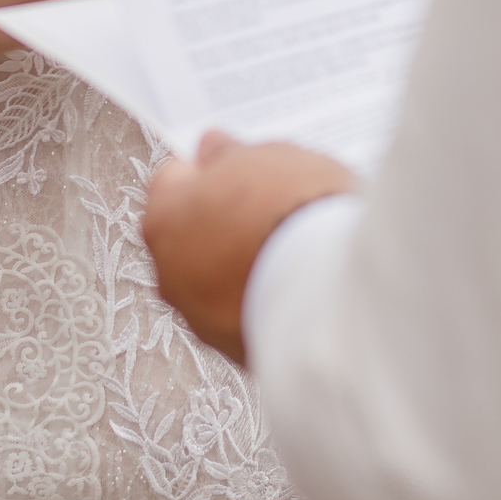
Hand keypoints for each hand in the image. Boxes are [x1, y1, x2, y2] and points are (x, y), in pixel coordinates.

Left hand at [143, 131, 356, 361]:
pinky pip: (242, 313)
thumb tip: (211, 147)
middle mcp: (169, 274)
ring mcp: (200, 319)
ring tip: (291, 249)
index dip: (209, 172)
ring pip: (215, 279)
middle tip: (271, 207)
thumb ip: (230, 153)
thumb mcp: (268, 158)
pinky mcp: (236, 352)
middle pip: (192, 234)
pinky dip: (261, 298)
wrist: (335, 291)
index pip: (173, 181)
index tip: (241, 170)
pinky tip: (296, 284)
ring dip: (240, 265)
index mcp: (165, 218)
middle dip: (223, 221)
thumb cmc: (295, 212)